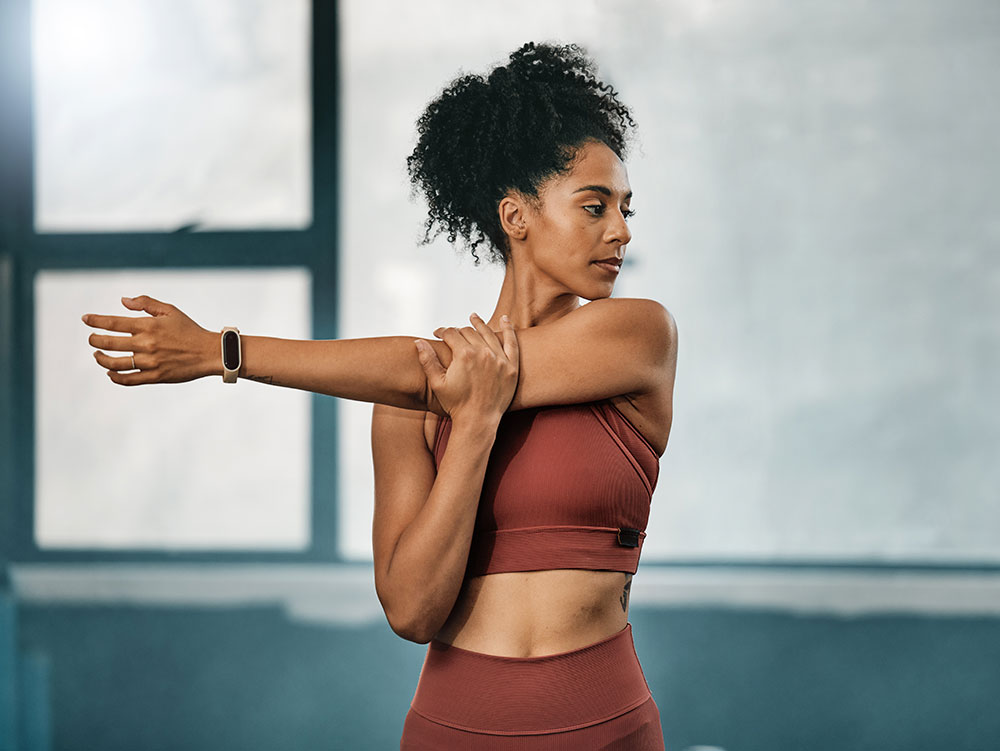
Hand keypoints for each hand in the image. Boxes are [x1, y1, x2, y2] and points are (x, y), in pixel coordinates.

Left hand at [82, 295, 217, 384]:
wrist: (209, 353)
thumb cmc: (189, 330)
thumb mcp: (170, 311)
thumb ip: (146, 303)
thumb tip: (123, 301)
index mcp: (148, 326)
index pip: (113, 322)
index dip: (96, 320)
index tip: (85, 319)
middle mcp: (146, 344)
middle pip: (108, 343)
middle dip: (95, 340)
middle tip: (92, 339)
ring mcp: (150, 362)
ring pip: (114, 363)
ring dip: (101, 359)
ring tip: (97, 355)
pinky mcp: (155, 376)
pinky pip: (128, 379)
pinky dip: (115, 377)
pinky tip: (110, 372)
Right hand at [414, 313, 518, 425]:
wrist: (478, 421)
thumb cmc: (455, 404)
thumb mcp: (437, 383)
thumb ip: (427, 360)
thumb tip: (418, 341)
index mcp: (464, 354)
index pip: (451, 334)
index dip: (442, 331)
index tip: (437, 333)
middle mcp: (483, 353)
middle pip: (469, 332)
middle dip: (457, 331)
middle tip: (452, 334)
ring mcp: (499, 358)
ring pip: (488, 333)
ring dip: (479, 324)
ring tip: (473, 317)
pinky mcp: (511, 366)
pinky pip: (512, 342)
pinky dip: (508, 329)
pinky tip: (504, 319)